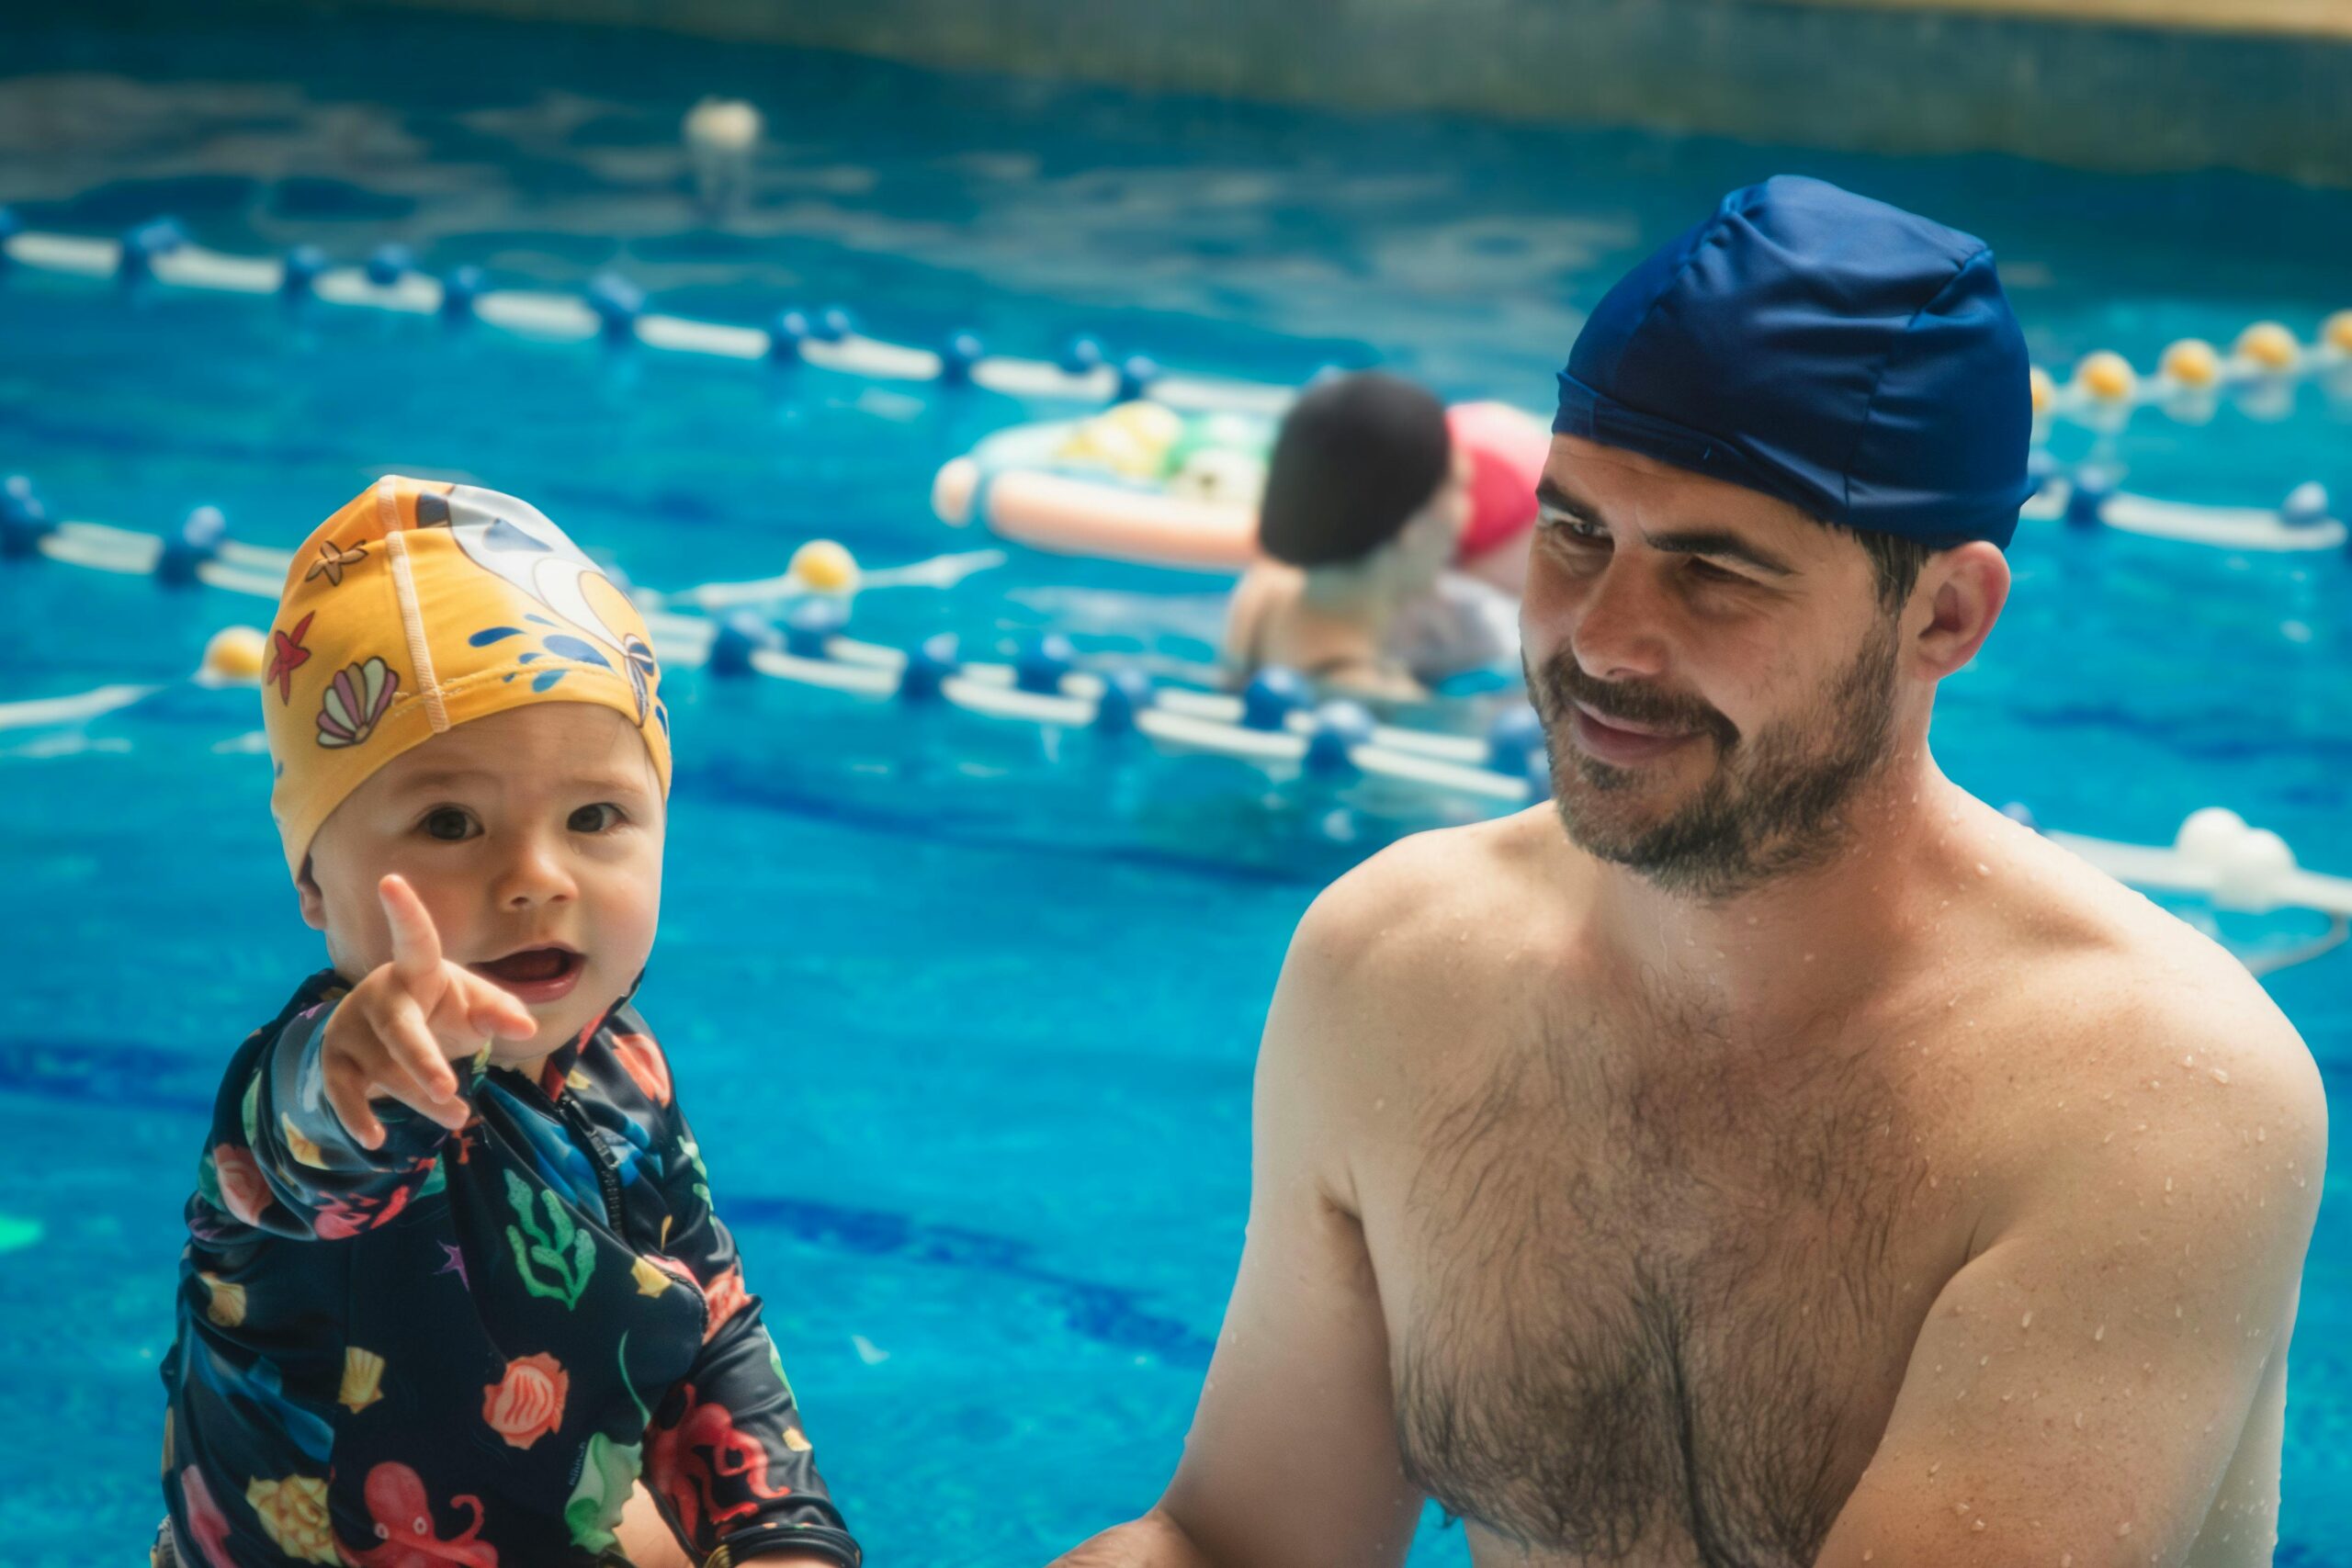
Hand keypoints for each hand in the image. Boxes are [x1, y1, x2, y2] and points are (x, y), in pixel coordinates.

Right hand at [319, 874, 537, 1148]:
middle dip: (423, 1060)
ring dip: (419, 1098)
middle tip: (449, 1088)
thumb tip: (525, 1026)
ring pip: (384, 1070)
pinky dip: (359, 1117)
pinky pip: (344, 1091)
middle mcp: (380, 995)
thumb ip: (500, 1011)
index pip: (415, 939)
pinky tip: (375, 1140)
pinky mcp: (337, 1061)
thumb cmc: (442, 1007)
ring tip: (459, 1117)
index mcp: (417, 970)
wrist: (389, 1033)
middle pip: (400, 1030)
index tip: (391, 880)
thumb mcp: (475, 1004)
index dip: (405, 912)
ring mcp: (353, 1028)